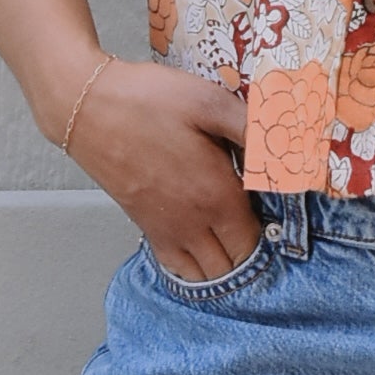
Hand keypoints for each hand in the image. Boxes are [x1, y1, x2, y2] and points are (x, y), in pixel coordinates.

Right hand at [52, 57, 259, 283]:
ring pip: (206, 273)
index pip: (256, 241)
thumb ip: (251, 127)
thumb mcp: (208, 100)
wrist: (88, 107)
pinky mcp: (145, 225)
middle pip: (233, 264)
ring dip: (225, 265)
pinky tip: (204, 248)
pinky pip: (176, 266)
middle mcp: (193, 223)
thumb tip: (286, 148)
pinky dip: (194, 268)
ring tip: (235, 240)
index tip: (278, 213)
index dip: (273, 234)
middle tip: (261, 226)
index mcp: (216, 196)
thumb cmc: (147, 100)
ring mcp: (167, 229)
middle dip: (252, 253)